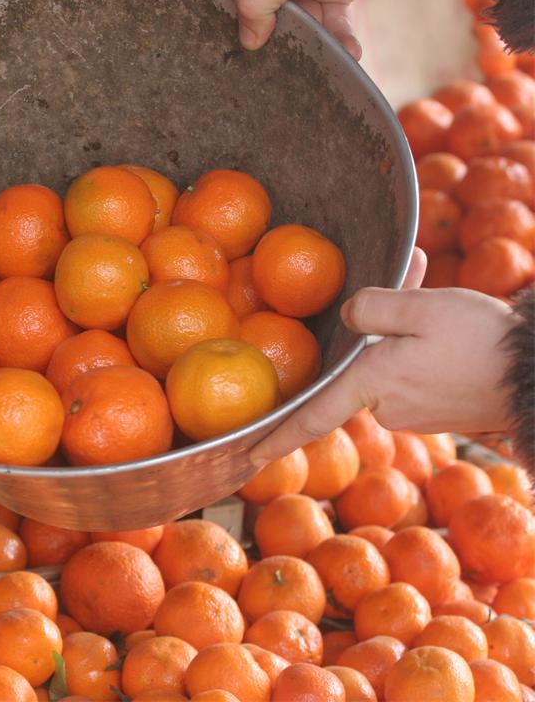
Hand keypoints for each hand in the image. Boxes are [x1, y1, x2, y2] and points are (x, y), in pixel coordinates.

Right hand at [182, 0, 480, 58]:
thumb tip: (246, 39)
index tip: (175, 33)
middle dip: (246, 35)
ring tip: (313, 61)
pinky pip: (318, 24)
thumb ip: (257, 2)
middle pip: (237, 7)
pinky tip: (349, 50)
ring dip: (301, 43)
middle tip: (245, 63)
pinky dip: (333, 38)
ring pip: (280, 22)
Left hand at [251, 248, 518, 464]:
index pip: (312, 416)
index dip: (277, 436)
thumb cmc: (481, 340)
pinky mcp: (438, 406)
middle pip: (356, 364)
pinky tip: (440, 302)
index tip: (247, 456)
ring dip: (398, 323)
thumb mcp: (421, 309)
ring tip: (424, 272)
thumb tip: (347, 316)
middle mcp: (387, 406)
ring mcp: (415, 410)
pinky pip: (413, 366)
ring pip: (387, 360)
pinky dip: (418, 338)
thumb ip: (372, 309)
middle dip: (366, 325)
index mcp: (372, 384)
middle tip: (402, 275)